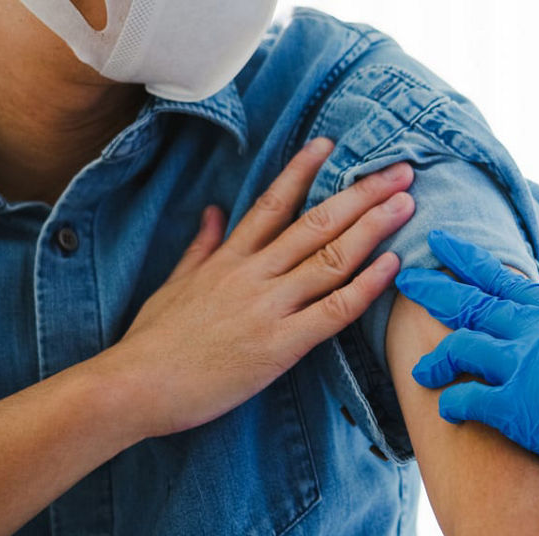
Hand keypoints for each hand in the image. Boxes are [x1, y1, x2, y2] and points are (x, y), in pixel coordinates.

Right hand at [98, 138, 414, 438]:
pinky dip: (365, 286)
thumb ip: (200, 246)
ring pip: (330, 257)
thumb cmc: (151, 343)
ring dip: (373, 227)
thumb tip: (212, 211)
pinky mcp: (279, 345)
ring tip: (407, 202)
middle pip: (316, 222)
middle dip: (361, 194)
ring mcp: (268, 307)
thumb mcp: (173, 284)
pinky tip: (392, 264)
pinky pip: (332, 310)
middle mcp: (252, 274)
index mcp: (228, 259)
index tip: (332, 144)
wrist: (132, 387)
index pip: (272, 202)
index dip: (304, 170)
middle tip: (400, 171)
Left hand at [395, 231, 538, 500]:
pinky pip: (466, 398)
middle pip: (472, 302)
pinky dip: (451, 403)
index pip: (504, 279)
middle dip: (434, 290)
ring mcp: (527, 365)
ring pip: (461, 346)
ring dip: (435, 359)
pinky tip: (446, 410)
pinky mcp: (519, 407)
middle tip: (407, 280)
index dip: (466, 261)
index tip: (440, 246)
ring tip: (419, 370)